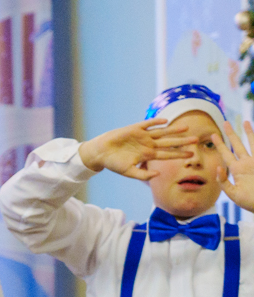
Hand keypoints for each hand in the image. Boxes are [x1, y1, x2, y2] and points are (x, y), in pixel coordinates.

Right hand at [78, 119, 194, 180]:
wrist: (101, 153)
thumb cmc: (113, 163)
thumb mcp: (128, 172)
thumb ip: (143, 175)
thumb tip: (158, 174)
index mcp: (147, 155)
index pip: (167, 154)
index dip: (179, 154)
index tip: (191, 155)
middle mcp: (148, 144)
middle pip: (168, 142)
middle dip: (182, 142)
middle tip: (197, 140)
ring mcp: (142, 136)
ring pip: (161, 132)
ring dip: (173, 130)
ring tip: (186, 127)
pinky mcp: (135, 128)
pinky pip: (148, 124)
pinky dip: (156, 122)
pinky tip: (165, 121)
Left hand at [214, 120, 253, 209]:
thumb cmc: (250, 202)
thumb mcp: (233, 194)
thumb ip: (223, 182)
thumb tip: (218, 167)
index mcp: (237, 171)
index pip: (226, 155)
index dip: (220, 145)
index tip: (213, 135)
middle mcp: (247, 164)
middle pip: (238, 145)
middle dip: (232, 134)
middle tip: (225, 122)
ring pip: (252, 144)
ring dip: (249, 133)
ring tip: (245, 121)